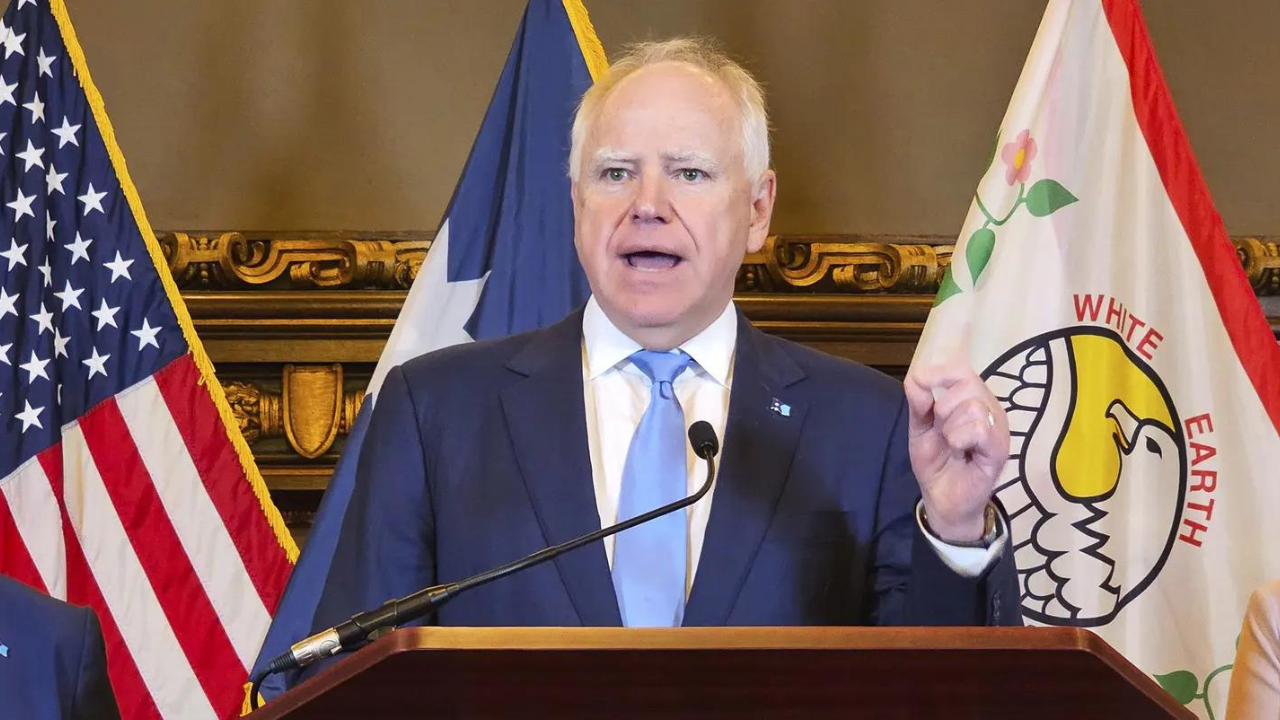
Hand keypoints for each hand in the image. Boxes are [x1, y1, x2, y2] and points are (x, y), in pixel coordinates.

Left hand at [903, 360, 1009, 542]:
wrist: (942, 500)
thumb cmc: (936, 463)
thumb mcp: (920, 429)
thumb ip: (918, 403)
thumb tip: (915, 378)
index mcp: (973, 399)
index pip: (960, 368)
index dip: (936, 372)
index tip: (919, 386)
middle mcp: (990, 408)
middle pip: (967, 382)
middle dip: (942, 406)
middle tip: (941, 428)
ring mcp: (998, 428)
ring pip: (972, 405)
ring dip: (950, 425)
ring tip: (952, 443)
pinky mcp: (999, 450)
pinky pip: (980, 428)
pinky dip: (960, 437)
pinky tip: (960, 450)